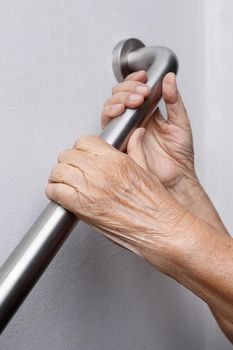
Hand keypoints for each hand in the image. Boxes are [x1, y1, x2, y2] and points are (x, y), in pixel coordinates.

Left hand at [46, 135, 189, 271]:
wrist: (159, 229)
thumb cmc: (156, 205)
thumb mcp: (147, 170)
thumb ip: (136, 149)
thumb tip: (137, 136)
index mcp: (115, 159)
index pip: (84, 141)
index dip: (81, 148)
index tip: (82, 155)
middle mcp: (100, 171)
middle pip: (68, 155)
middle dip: (68, 162)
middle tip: (73, 169)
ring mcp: (89, 188)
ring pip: (58, 171)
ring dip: (59, 177)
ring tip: (65, 182)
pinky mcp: (81, 207)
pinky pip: (55, 192)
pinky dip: (54, 192)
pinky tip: (61, 195)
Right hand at [101, 70, 197, 198]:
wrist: (176, 177)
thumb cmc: (179, 155)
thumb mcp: (180, 122)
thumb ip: (174, 100)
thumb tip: (169, 79)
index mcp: (148, 113)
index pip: (134, 90)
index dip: (135, 80)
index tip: (144, 77)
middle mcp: (134, 120)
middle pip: (119, 95)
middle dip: (128, 89)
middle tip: (142, 93)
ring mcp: (125, 130)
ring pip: (111, 107)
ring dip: (119, 99)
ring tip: (134, 101)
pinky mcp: (119, 142)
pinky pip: (108, 125)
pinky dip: (110, 113)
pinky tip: (121, 110)